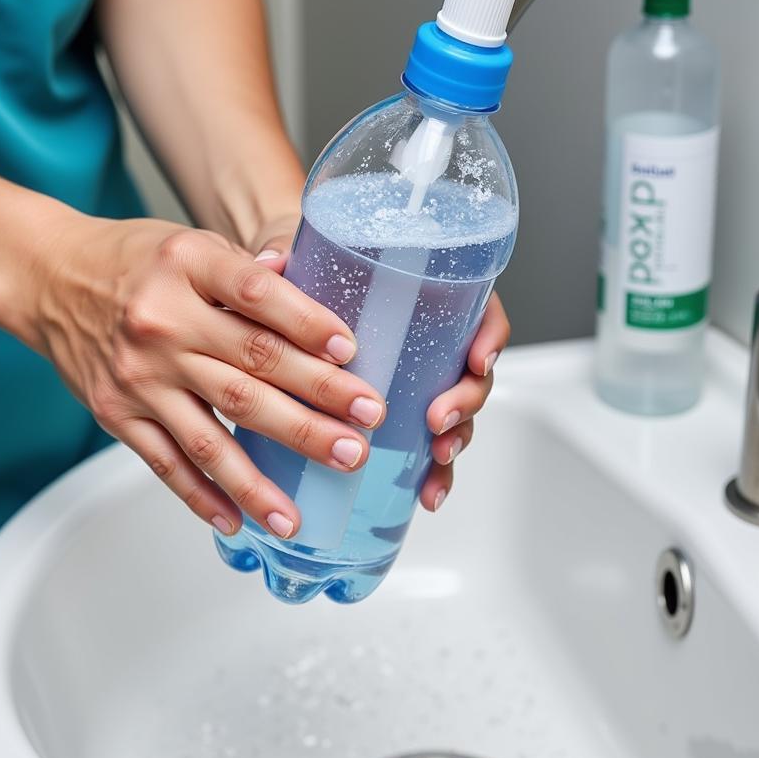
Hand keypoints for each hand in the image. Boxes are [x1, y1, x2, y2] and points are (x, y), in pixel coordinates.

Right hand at [30, 215, 386, 539]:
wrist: (48, 278)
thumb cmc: (136, 262)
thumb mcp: (193, 244)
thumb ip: (251, 274)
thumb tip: (314, 300)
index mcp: (188, 264)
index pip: (258, 294)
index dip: (308, 325)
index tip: (351, 353)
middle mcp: (162, 322)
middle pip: (251, 370)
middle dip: (315, 407)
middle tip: (361, 435)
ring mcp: (139, 375)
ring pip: (213, 436)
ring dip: (264, 479)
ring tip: (305, 511)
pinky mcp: (118, 414)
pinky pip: (167, 464)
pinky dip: (204, 497)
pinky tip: (240, 522)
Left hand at [252, 219, 511, 515]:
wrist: (307, 300)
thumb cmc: (322, 277)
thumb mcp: (311, 264)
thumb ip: (292, 265)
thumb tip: (268, 262)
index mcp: (433, 297)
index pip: (481, 310)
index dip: (490, 336)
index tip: (477, 360)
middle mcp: (438, 341)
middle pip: (473, 371)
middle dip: (466, 401)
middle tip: (438, 419)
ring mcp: (426, 382)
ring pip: (458, 413)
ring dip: (455, 439)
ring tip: (437, 459)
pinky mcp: (407, 416)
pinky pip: (432, 446)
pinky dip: (434, 473)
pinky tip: (426, 494)